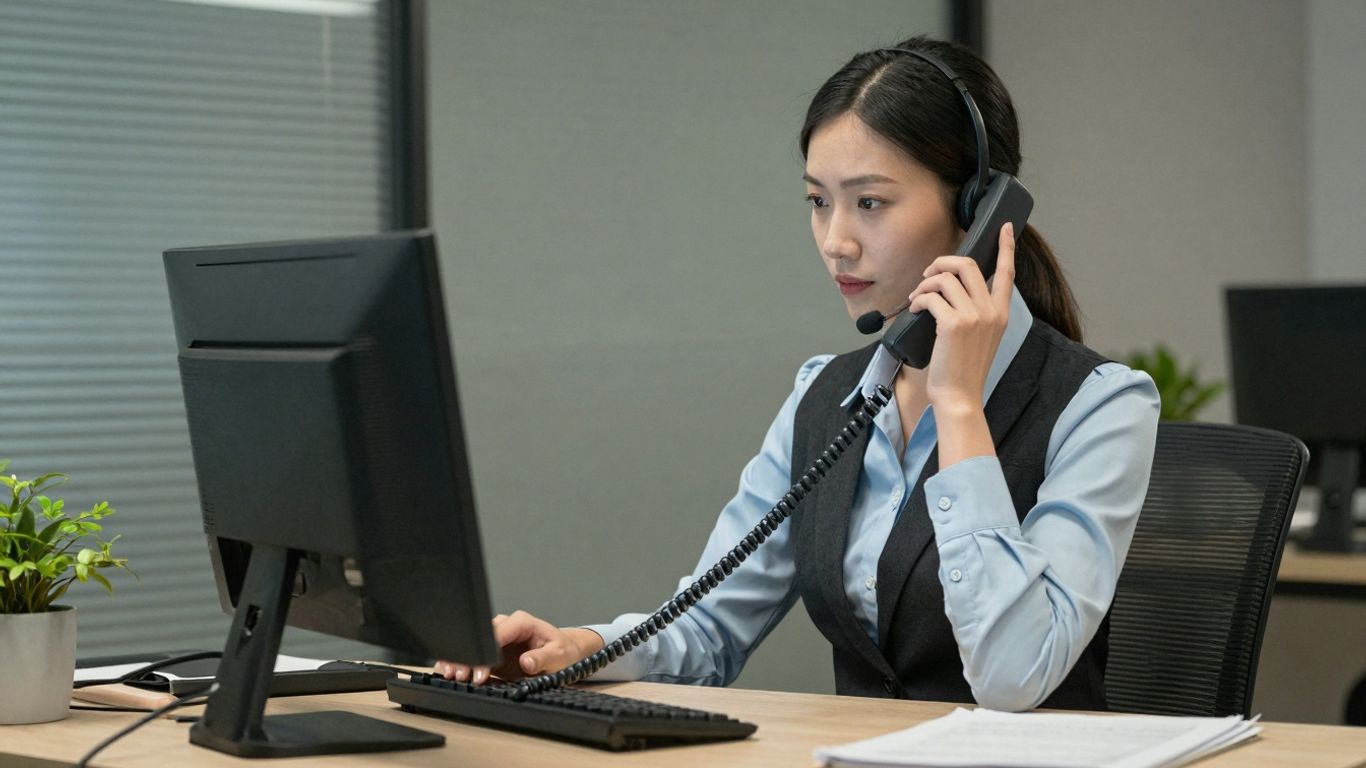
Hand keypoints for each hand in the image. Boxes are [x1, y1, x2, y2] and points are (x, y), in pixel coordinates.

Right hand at [432, 610, 604, 685]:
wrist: (565, 654)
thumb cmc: (563, 650)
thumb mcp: (559, 654)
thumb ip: (543, 658)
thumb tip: (527, 662)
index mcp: (521, 622)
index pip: (498, 633)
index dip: (486, 652)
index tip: (479, 670)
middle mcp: (507, 627)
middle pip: (481, 638)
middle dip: (468, 656)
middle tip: (458, 674)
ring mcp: (498, 640)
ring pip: (474, 646)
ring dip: (462, 660)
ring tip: (451, 675)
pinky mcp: (493, 654)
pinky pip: (475, 657)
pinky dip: (464, 665)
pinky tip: (452, 672)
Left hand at [907, 222, 1016, 412]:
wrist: (960, 395)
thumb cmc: (964, 369)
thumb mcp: (980, 337)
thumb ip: (975, 312)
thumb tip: (949, 289)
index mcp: (1001, 313)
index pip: (1007, 272)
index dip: (1005, 246)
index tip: (1004, 227)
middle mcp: (991, 311)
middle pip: (968, 264)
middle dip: (942, 262)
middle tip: (927, 275)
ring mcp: (974, 316)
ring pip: (945, 278)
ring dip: (925, 284)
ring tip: (917, 298)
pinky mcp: (953, 323)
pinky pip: (931, 297)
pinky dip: (919, 299)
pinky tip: (915, 309)